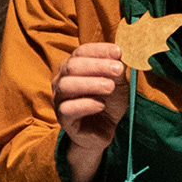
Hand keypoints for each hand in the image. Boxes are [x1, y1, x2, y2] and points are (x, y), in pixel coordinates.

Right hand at [54, 40, 128, 181]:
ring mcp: (59, 98)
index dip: (99, 50)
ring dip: (91, 83)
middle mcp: (61, 79)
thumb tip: (123, 54)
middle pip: (73, 66)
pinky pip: (68, 108)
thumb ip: (117, 69)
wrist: (104, 130)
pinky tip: (101, 104)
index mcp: (73, 66)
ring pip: (67, 85)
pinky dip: (85, 104)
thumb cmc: (108, 101)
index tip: (119, 51)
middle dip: (97, 65)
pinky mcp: (63, 118)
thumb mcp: (117, 83)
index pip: (81, 51)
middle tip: (118, 69)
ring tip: (110, 87)